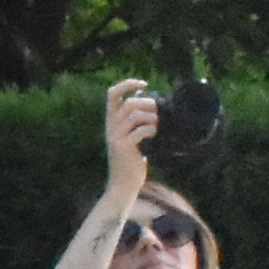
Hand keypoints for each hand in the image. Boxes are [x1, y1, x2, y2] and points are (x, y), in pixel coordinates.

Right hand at [99, 76, 160, 192]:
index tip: (143, 84)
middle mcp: (110, 126)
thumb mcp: (129, 136)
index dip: (127, 84)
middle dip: (147, 103)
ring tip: (158, 125)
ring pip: (135, 115)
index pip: (112, 93)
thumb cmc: (131, 160)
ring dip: (152, 117)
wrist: (123, 184)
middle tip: (158, 111)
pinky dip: (151, 130)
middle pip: (128, 102)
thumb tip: (148, 99)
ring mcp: (116, 137)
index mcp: (111, 121)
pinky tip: (154, 136)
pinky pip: (140, 131)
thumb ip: (134, 119)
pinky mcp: (123, 147)